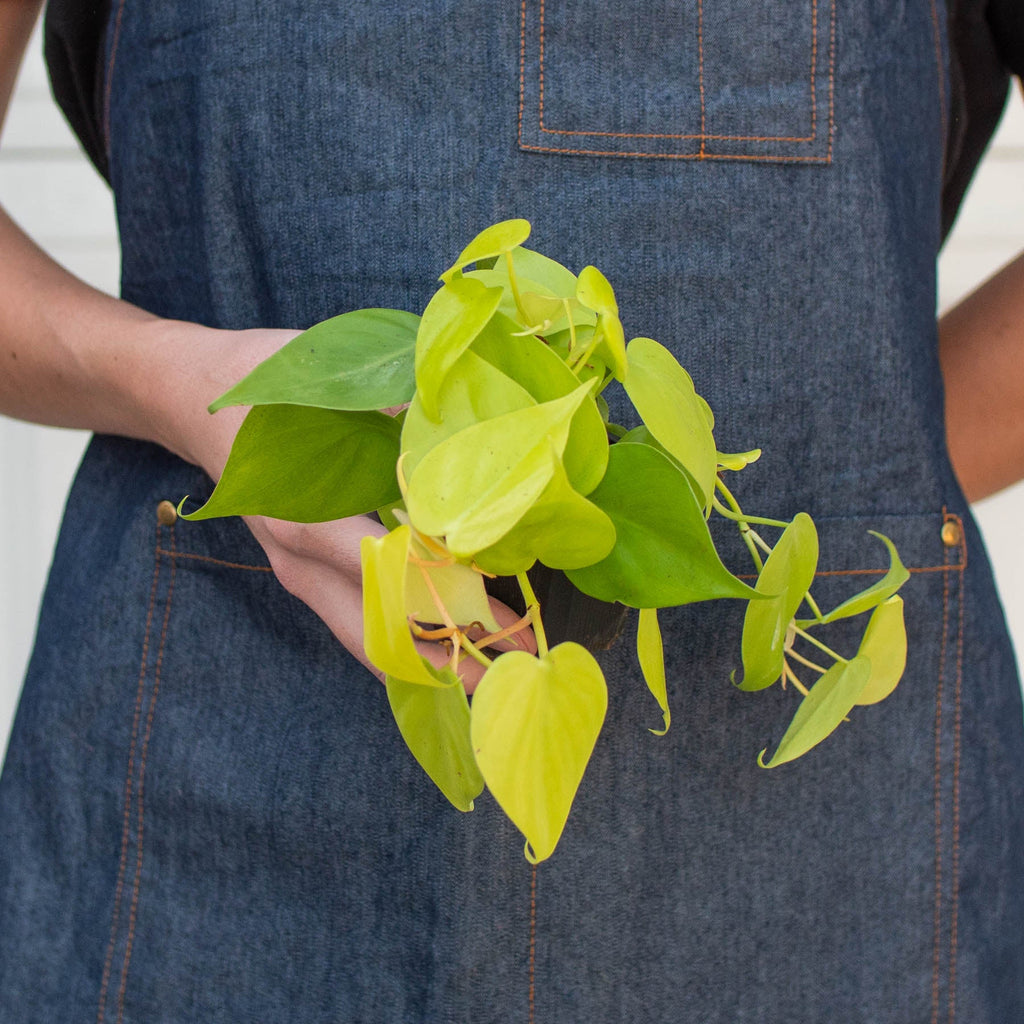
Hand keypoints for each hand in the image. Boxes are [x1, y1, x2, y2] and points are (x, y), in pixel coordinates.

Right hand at [163, 323, 534, 691]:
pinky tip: (450, 639)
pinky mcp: (306, 573)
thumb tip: (466, 438)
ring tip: (491, 665)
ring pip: (366, 638)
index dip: (444, 595)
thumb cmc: (262, 386)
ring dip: (428, 655)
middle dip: (444, 658)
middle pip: (375, 634)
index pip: (386, 575)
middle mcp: (300, 562)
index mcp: (306, 520)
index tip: (503, 612)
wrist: (193, 397)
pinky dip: (404, 638)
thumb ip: (394, 416)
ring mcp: (299, 574)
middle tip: (508, 671)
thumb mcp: (325, 385)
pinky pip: (358, 621)